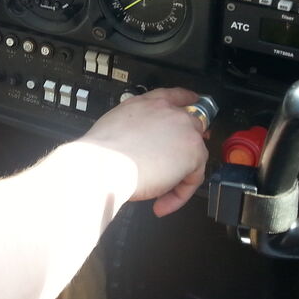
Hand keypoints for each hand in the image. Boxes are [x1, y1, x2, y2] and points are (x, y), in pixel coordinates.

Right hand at [80, 87, 208, 216]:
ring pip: (195, 155)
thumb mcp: (117, 124)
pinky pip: (193, 178)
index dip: (188, 101)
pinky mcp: (193, 154)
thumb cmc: (103, 152)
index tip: (194, 103)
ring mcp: (185, 131)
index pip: (176, 95)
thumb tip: (143, 143)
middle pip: (194, 124)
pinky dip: (178, 195)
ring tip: (159, 195)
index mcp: (149, 103)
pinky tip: (161, 203)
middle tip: (181, 166)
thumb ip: (138, 127)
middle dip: (189, 145)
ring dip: (178, 178)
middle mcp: (170, 112)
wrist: (103, 165)